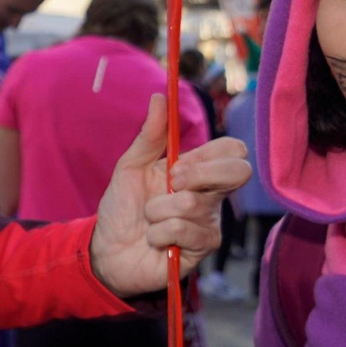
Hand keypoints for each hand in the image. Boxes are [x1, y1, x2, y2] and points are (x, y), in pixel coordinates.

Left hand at [90, 94, 251, 297]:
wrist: (106, 250)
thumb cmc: (122, 208)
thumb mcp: (130, 166)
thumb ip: (149, 135)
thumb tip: (160, 97)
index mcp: (198, 171)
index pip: (232, 150)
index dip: (209, 154)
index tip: (176, 165)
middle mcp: (211, 195)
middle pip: (239, 171)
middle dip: (198, 174)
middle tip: (169, 186)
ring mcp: (210, 222)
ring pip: (193, 203)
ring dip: (157, 210)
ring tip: (148, 220)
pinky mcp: (202, 248)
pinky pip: (183, 230)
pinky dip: (158, 233)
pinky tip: (154, 239)